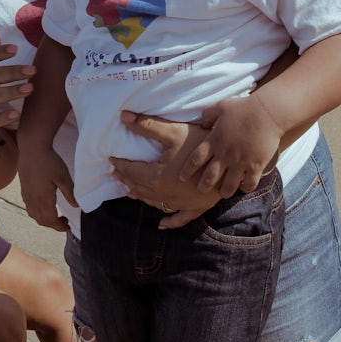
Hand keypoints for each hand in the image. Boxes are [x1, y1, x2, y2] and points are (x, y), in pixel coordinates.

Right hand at [17, 144, 75, 232]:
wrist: (32, 148)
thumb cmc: (49, 161)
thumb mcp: (63, 177)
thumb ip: (70, 193)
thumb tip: (77, 206)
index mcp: (43, 198)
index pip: (50, 220)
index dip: (59, 227)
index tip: (68, 227)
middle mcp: (32, 199)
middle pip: (41, 220)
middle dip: (53, 225)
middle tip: (65, 222)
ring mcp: (26, 195)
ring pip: (34, 215)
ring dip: (45, 219)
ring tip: (56, 216)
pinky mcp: (24, 190)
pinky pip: (29, 208)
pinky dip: (38, 213)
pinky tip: (45, 206)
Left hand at [110, 112, 218, 228]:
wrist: (228, 163)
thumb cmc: (200, 145)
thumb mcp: (173, 132)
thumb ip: (147, 125)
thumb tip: (123, 116)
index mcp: (155, 177)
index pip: (131, 171)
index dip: (120, 164)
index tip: (111, 159)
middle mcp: (164, 194)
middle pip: (139, 188)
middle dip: (126, 179)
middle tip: (117, 173)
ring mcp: (179, 204)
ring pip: (153, 203)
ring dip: (140, 196)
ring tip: (130, 191)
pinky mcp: (194, 208)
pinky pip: (178, 219)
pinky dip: (168, 221)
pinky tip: (161, 225)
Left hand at [180, 94, 281, 196]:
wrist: (267, 112)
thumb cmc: (244, 108)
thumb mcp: (221, 106)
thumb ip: (208, 114)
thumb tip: (201, 124)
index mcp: (214, 141)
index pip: (195, 160)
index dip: (187, 170)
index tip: (182, 177)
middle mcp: (225, 154)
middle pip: (209, 177)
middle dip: (203, 187)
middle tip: (201, 190)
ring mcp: (240, 162)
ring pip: (228, 186)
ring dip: (224, 192)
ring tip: (223, 193)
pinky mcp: (255, 166)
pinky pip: (248, 184)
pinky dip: (245, 187)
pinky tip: (244, 186)